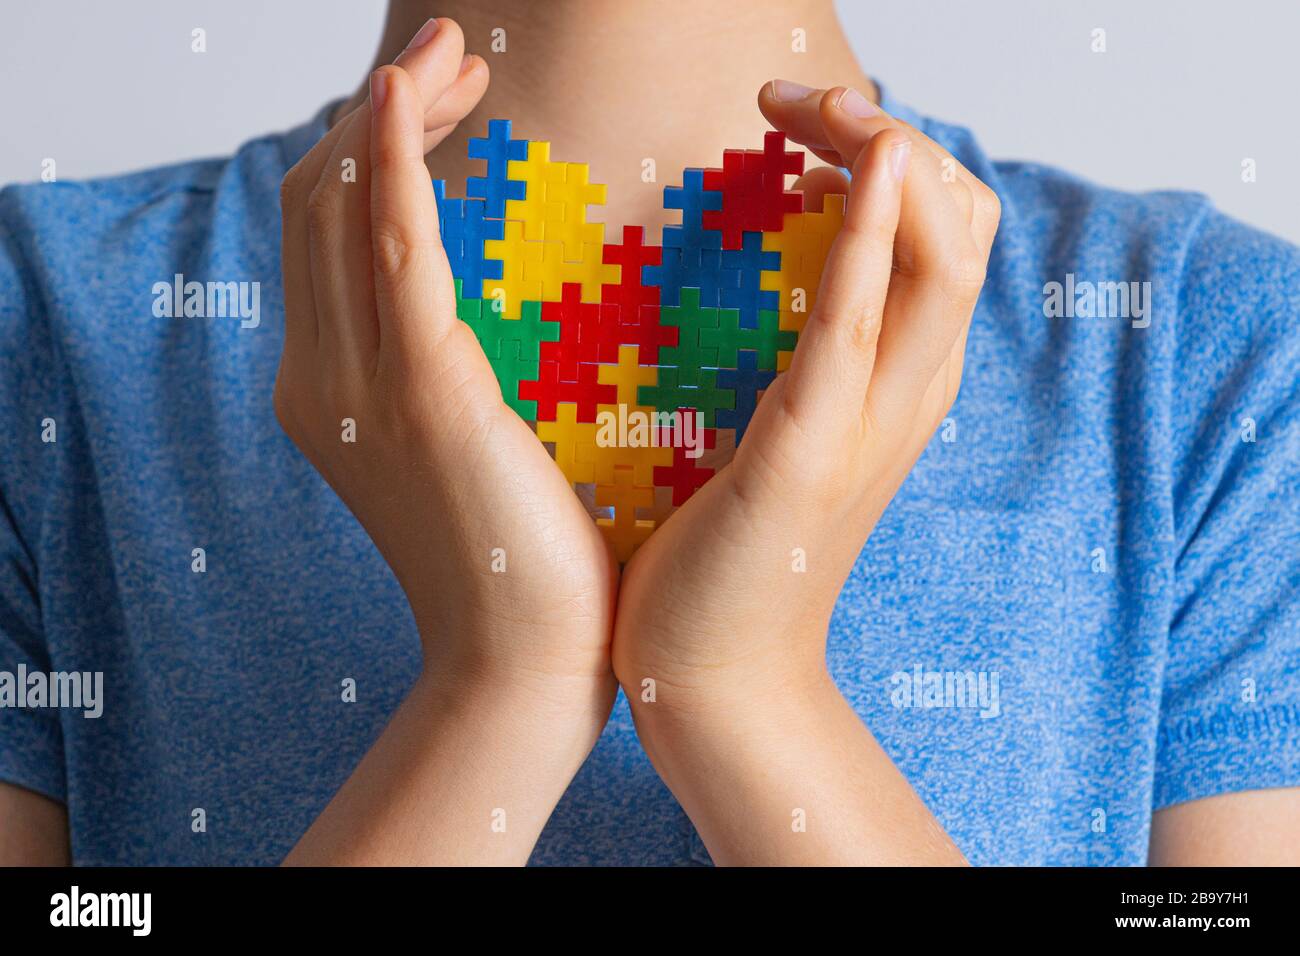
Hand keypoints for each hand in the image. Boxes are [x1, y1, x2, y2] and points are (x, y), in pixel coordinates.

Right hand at [275, 18, 616, 714]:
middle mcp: (322, 377)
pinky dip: (392, 162)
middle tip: (453, 55)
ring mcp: (361, 387)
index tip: (440, 99)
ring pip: (344, 206)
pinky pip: (393, 252)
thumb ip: (445, 375)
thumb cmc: (519, 566)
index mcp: (331, 388)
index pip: (330, 232)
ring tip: (454, 53)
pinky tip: (405, 94)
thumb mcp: (464, 454)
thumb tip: (479, 318)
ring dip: (391, 110)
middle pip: (322, 199)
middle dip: (380, 109)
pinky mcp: (423, 396)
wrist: (523, 665)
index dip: (373, 146)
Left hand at [609, 84, 997, 862]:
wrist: (714, 677)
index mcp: (894, 385)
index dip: (894, 154)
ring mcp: (870, 423)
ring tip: (816, 110)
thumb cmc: (726, 555)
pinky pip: (858, 323)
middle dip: (895, 135)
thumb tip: (779, 292)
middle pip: (961, 225)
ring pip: (941, 256)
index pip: (940, 234)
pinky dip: (870, 237)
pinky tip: (865, 165)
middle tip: (800, 97)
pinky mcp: (809, 452)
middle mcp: (907, 395)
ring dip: (891, 158)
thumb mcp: (779, 437)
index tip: (803, 119)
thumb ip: (802, 364)